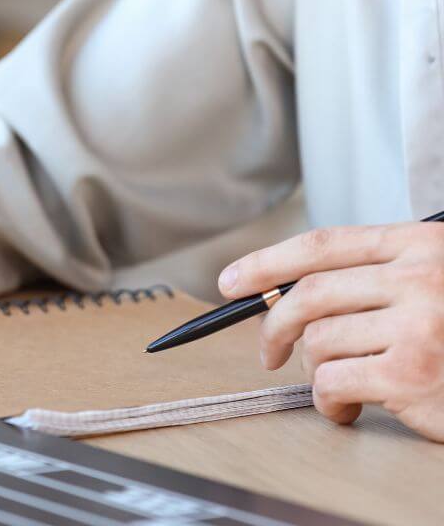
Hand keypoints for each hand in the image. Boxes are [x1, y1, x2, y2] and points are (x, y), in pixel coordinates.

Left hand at [219, 224, 443, 441]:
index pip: (323, 245)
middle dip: (274, 326)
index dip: (267, 262)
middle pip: (309, 294)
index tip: (231, 282)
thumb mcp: (432, 286)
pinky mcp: (412, 374)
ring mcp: (418, 325)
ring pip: (318, 341)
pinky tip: (350, 408)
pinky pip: (332, 382)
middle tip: (268, 352)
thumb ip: (373, 280)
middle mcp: (420, 278)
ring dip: (314, 372)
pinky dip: (328, 402)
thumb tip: (285, 295)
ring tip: (341, 387)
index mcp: (421, 246)